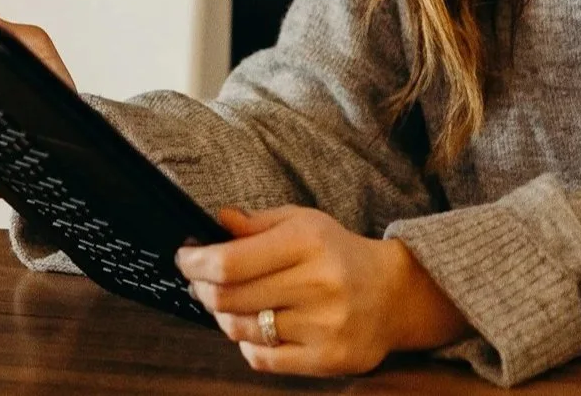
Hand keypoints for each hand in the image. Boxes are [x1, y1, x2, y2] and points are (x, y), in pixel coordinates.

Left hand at [176, 206, 473, 376]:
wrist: (395, 295)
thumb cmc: (339, 255)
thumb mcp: (304, 223)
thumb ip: (257, 223)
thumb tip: (216, 222)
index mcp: (309, 242)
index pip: (229, 262)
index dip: (195, 264)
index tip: (185, 259)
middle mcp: (318, 283)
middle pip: (227, 298)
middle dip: (202, 289)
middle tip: (201, 283)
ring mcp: (324, 325)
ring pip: (240, 329)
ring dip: (224, 317)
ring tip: (232, 305)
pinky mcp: (327, 358)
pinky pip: (262, 358)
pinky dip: (248, 344)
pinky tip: (258, 329)